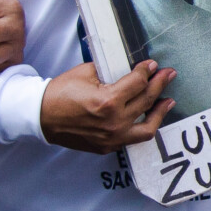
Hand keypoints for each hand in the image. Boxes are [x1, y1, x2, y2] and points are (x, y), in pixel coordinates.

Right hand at [39, 59, 175, 152]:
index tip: (152, 65)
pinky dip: (144, 126)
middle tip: (168, 74)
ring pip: (147, 127)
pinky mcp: (108, 146)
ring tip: (169, 101)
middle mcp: (114, 122)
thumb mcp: (86, 73)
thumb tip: (130, 69)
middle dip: (160, 84)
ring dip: (160, 112)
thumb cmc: (60, 93)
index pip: (138, 83)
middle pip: (146, 100)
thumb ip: (111, 71)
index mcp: (108, 101)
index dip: (147, 70)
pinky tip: (149, 117)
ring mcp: (112, 137)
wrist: (42, 117)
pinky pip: (133, 138)